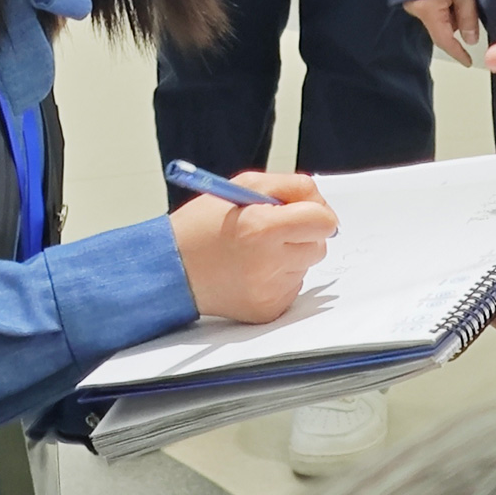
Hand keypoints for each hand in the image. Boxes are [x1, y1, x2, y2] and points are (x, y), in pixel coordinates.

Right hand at [170, 171, 337, 322]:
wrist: (172, 269)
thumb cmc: (202, 225)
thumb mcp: (241, 185)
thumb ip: (287, 186)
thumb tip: (320, 202)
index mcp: (261, 228)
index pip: (323, 221)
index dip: (316, 211)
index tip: (304, 211)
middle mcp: (269, 263)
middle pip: (319, 245)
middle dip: (302, 233)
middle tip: (272, 230)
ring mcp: (270, 290)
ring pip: (306, 266)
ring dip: (290, 254)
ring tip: (256, 251)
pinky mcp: (269, 309)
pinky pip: (293, 286)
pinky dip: (280, 275)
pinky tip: (252, 270)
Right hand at [403, 0, 479, 66]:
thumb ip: (467, 16)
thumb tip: (471, 40)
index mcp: (426, 9)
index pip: (443, 41)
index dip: (457, 53)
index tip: (468, 62)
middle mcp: (414, 7)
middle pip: (441, 28)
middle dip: (458, 23)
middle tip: (472, 4)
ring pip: (437, 16)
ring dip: (451, 11)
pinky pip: (430, 6)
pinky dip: (444, 3)